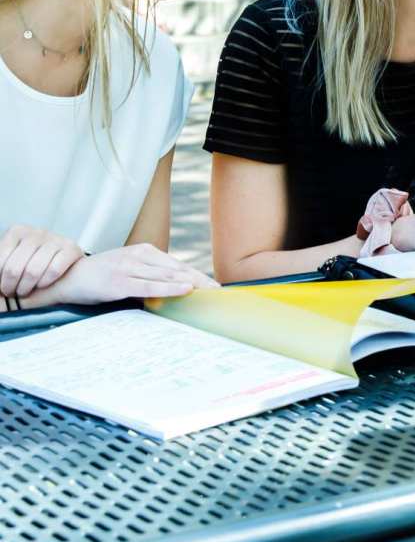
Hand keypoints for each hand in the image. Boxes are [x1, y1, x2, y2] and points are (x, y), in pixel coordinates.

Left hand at [0, 225, 84, 297]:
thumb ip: (1, 269)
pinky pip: (53, 271)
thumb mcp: (11, 262)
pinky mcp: (72, 248)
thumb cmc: (31, 266)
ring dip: (25, 288)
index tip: (1, 288)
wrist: (69, 267)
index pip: (0, 260)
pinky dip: (45, 282)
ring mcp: (56, 238)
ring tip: (23, 292)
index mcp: (17, 231)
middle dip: (9, 287)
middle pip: (14, 268)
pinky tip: (42, 285)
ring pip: (33, 271)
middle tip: (11, 293)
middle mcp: (37, 232)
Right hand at [54, 244, 218, 304]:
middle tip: (219, 290)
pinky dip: (169, 287)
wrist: (68, 277)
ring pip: (167, 276)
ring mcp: (130, 268)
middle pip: (177, 269)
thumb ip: (150, 275)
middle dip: (200, 280)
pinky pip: (149, 286)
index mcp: (145, 251)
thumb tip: (176, 287)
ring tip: (209, 291)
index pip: (178, 264)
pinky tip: (185, 289)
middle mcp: (140, 256)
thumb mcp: (130, 269)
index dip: (198, 274)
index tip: (215, 284)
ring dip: (191, 283)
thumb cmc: (102, 276)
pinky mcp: (120, 282)